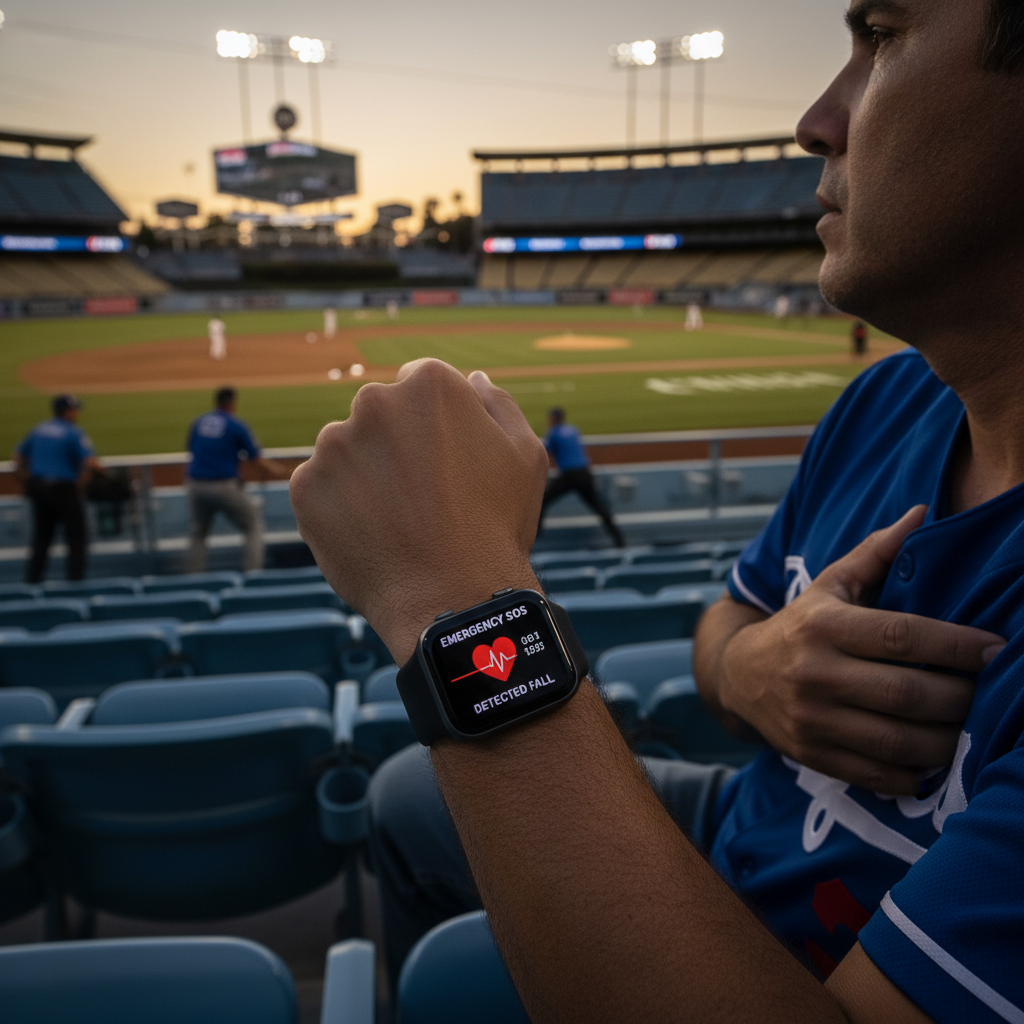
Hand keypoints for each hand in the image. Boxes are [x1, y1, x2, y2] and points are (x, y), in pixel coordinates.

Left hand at [289, 359, 548, 663]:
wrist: (452, 599)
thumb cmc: (496, 528)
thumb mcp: (524, 457)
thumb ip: (499, 406)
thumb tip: (475, 380)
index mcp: (430, 385)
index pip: (421, 386)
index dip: (436, 427)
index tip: (446, 465)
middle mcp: (374, 402)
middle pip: (380, 415)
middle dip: (397, 446)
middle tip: (423, 499)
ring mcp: (334, 444)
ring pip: (347, 451)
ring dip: (365, 475)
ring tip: (398, 522)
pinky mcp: (305, 485)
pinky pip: (321, 488)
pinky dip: (340, 508)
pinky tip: (372, 535)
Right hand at [715, 506, 1004, 793]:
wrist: (739, 675)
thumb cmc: (800, 626)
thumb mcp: (830, 585)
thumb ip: (876, 553)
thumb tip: (921, 514)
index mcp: (823, 626)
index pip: (901, 636)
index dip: (956, 645)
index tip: (996, 650)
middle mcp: (814, 673)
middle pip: (905, 693)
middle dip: (961, 698)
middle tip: (989, 693)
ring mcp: (811, 719)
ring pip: (897, 741)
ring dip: (947, 740)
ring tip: (971, 727)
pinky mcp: (812, 755)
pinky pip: (878, 775)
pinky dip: (916, 774)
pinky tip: (935, 758)